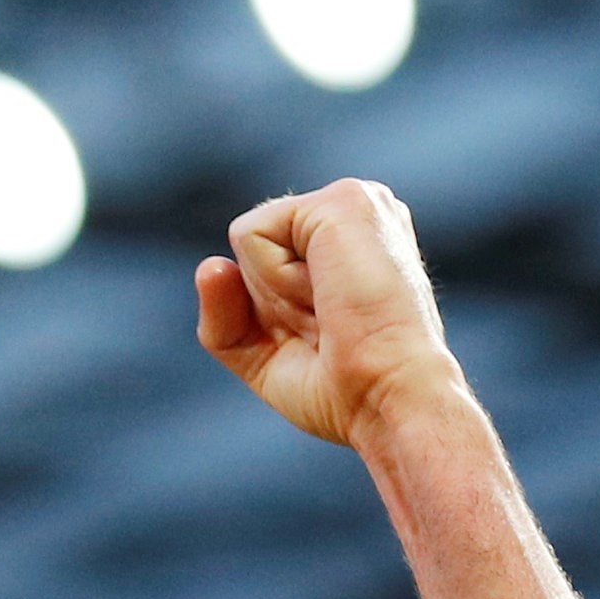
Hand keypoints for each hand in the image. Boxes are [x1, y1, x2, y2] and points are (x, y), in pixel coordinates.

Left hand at [195, 179, 466, 452]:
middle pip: (251, 248)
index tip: (326, 335)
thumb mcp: (263, 354)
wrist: (389, 399)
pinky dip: (276, 280)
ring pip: (250, 239)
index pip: (259, 258)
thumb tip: (210, 265)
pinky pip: (251, 236)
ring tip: (332, 311)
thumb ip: (225, 313)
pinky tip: (327, 294)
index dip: (271, 312)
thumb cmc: (344, 390)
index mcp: (350, 241)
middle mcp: (357, 212)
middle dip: (270, 302)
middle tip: (329, 327)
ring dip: (276, 294)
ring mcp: (353, 199)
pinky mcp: (342, 200)